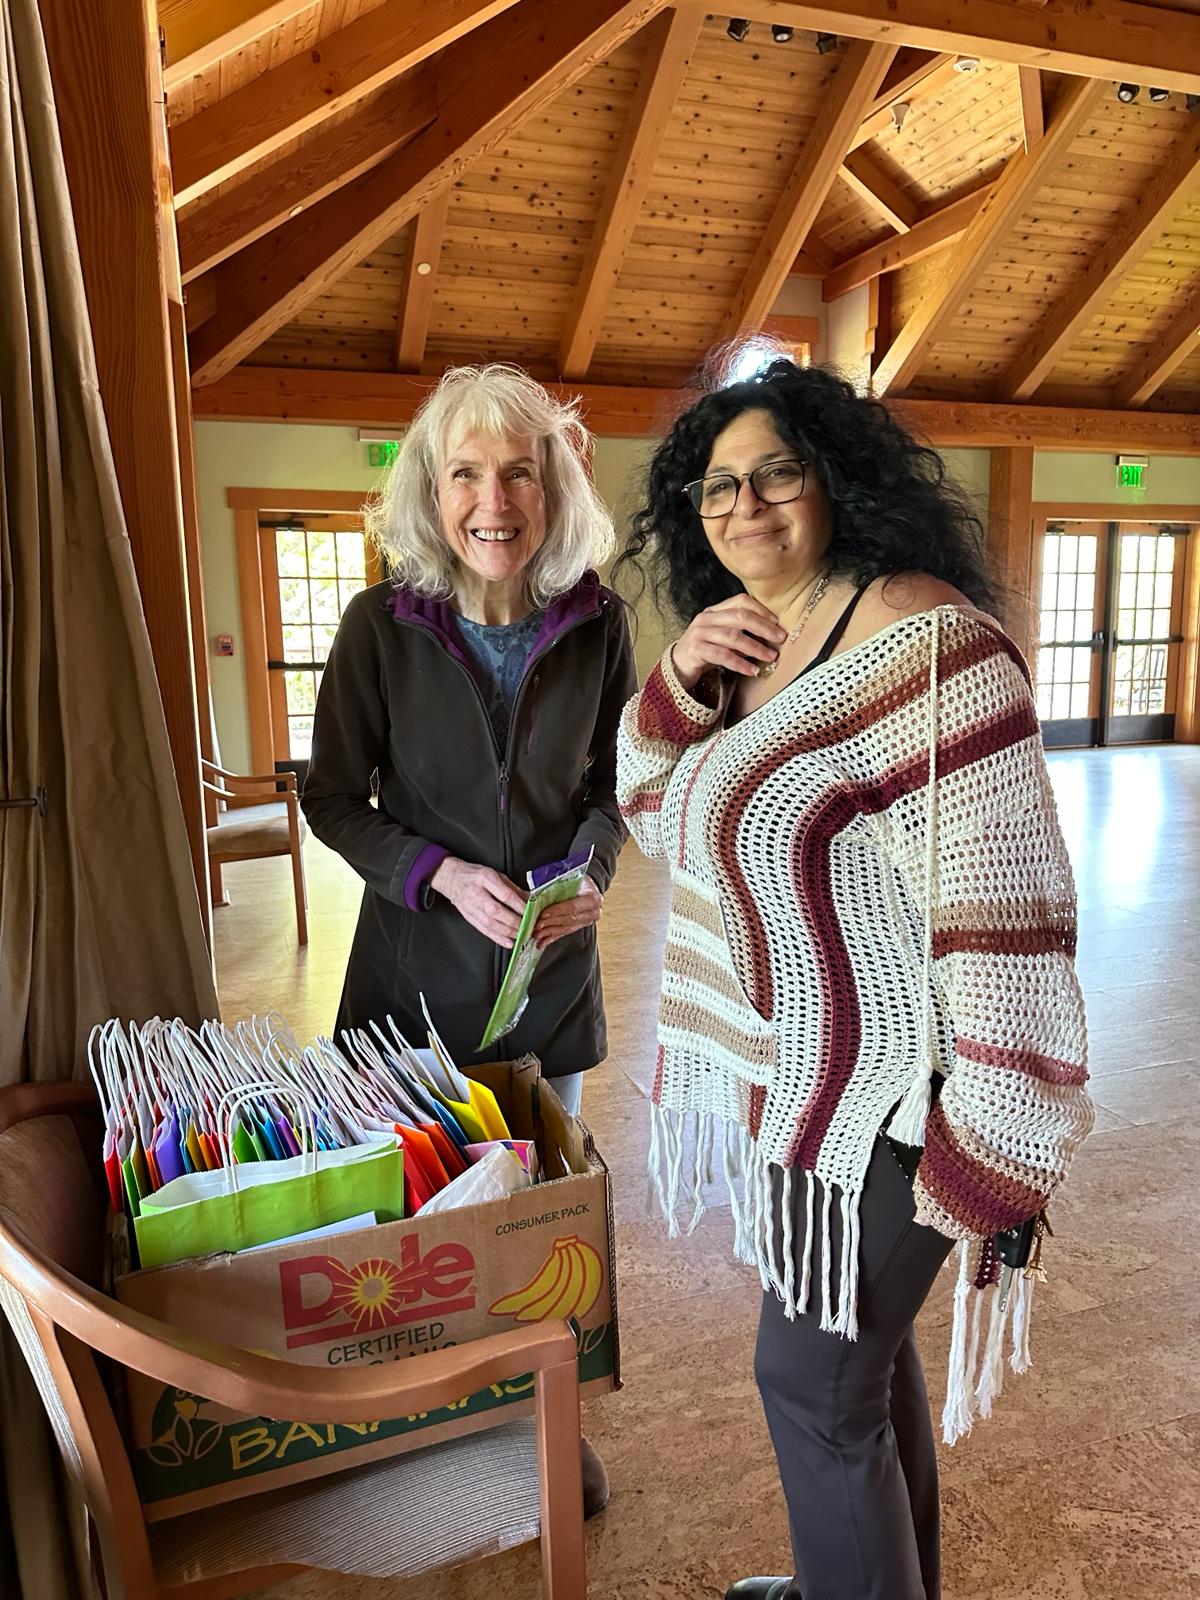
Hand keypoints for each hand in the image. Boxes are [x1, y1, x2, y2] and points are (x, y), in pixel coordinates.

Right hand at [430, 857, 527, 947]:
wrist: (451, 878)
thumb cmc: (474, 875)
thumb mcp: (495, 874)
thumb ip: (513, 887)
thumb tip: (529, 898)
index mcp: (485, 878)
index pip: (504, 894)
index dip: (519, 905)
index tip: (530, 911)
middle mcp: (476, 893)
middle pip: (496, 911)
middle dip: (514, 921)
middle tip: (527, 926)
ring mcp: (471, 907)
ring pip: (490, 923)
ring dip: (508, 932)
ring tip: (521, 935)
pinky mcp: (469, 917)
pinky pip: (484, 930)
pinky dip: (497, 938)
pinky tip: (508, 942)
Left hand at [532, 875, 602, 949]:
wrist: (587, 887)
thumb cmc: (577, 880)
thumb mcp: (570, 878)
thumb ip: (556, 887)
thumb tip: (535, 895)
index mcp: (593, 898)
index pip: (573, 907)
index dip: (557, 911)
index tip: (543, 914)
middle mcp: (593, 913)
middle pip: (569, 920)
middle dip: (551, 923)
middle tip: (536, 926)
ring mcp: (587, 922)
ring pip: (566, 929)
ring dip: (549, 933)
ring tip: (536, 935)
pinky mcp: (579, 927)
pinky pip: (564, 934)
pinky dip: (551, 938)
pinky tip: (541, 943)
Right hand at [670, 594, 787, 688]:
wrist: (676, 667)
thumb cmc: (704, 652)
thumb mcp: (722, 638)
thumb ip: (740, 632)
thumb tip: (770, 636)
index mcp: (714, 611)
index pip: (741, 601)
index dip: (761, 610)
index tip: (777, 623)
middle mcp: (706, 619)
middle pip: (740, 617)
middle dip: (764, 628)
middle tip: (780, 639)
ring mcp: (699, 633)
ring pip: (733, 637)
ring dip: (755, 648)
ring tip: (770, 657)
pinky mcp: (695, 650)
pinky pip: (723, 656)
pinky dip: (740, 663)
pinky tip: (752, 670)